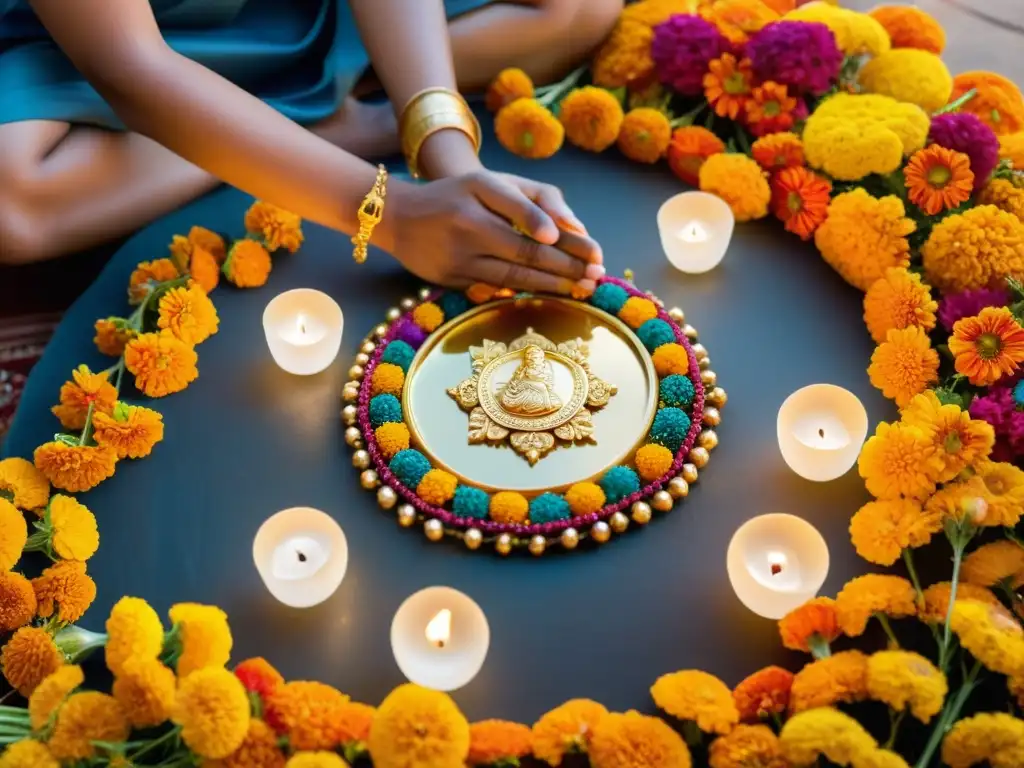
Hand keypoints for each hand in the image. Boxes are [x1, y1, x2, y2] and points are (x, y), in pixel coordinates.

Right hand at [380, 170, 603, 294]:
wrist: (399, 217)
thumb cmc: (457, 195)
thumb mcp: (489, 183)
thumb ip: (530, 198)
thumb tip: (564, 228)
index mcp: (479, 191)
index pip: (527, 215)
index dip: (561, 235)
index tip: (591, 251)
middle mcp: (467, 224)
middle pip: (525, 251)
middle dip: (565, 265)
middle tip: (596, 275)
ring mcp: (457, 255)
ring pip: (513, 274)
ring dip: (551, 283)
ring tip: (580, 288)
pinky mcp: (450, 279)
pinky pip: (494, 286)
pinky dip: (524, 289)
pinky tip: (549, 293)